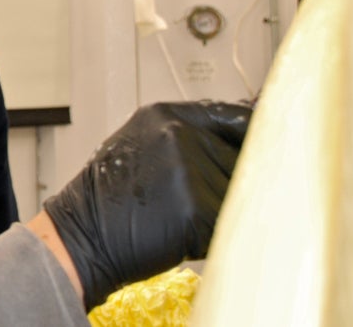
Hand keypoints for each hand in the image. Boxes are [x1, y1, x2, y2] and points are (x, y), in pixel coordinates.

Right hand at [42, 100, 250, 308]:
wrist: (80, 235)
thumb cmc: (107, 200)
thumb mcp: (140, 148)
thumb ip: (186, 139)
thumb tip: (243, 144)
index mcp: (164, 116)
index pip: (232, 116)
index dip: (252, 134)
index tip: (272, 145)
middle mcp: (179, 135)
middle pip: (241, 158)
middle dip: (232, 183)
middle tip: (200, 200)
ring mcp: (188, 169)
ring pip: (239, 194)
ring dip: (221, 212)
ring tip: (179, 218)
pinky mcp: (196, 207)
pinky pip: (228, 224)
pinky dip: (212, 236)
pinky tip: (181, 235)